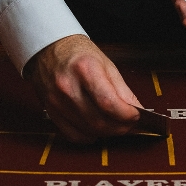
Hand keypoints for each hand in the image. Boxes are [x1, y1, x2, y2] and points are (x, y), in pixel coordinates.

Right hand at [24, 34, 142, 142]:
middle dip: (120, 127)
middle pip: (99, 121)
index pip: (109, 103)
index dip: (127, 115)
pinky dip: (89, 136)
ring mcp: (57, 101)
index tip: (136, 116)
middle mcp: (68, 86)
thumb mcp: (106, 63)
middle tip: (130, 124)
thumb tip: (137, 111)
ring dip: (107, 132)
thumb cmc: (78, 53)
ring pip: (88, 130)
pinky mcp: (51, 111)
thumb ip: (122, 90)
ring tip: (117, 125)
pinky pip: (73, 134)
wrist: (48, 49)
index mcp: (85, 69)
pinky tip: (97, 130)